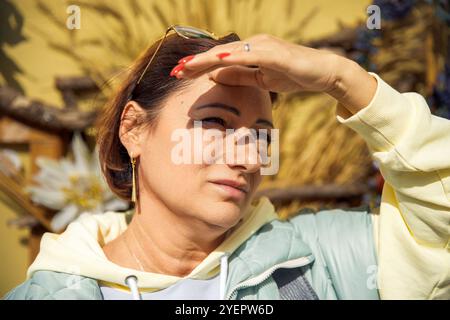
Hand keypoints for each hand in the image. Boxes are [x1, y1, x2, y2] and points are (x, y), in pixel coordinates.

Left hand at [174, 34, 377, 114]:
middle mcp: (254, 44)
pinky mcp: (275, 53)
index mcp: (250, 51)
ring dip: (207, 59)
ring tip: (187, 66)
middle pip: (219, 53)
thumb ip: (239, 76)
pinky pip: (250, 55)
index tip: (180, 73)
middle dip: (196, 62)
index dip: (199, 65)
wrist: (323, 73)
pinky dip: (232, 57)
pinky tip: (216, 61)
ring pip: (229, 52)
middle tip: (175, 70)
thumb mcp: (261, 80)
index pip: (219, 58)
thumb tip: (215, 75)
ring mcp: (264, 46)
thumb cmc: (293, 75)